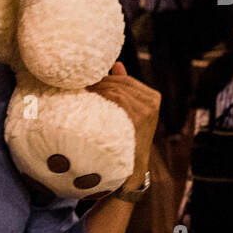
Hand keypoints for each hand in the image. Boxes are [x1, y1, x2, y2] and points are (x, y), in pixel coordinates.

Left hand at [88, 62, 160, 177]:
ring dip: (96, 91)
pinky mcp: (138, 118)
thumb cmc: (126, 138)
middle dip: (99, 84)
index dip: (105, 79)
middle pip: (120, 84)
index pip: (125, 80)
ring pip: (115, 91)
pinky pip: (115, 100)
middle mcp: (152, 102)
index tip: (87, 82)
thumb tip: (116, 64)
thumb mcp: (129, 111)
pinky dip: (100, 98)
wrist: (131, 167)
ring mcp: (146, 110)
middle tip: (80, 87)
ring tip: (81, 94)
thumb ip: (124, 88)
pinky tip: (88, 102)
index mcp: (153, 97)